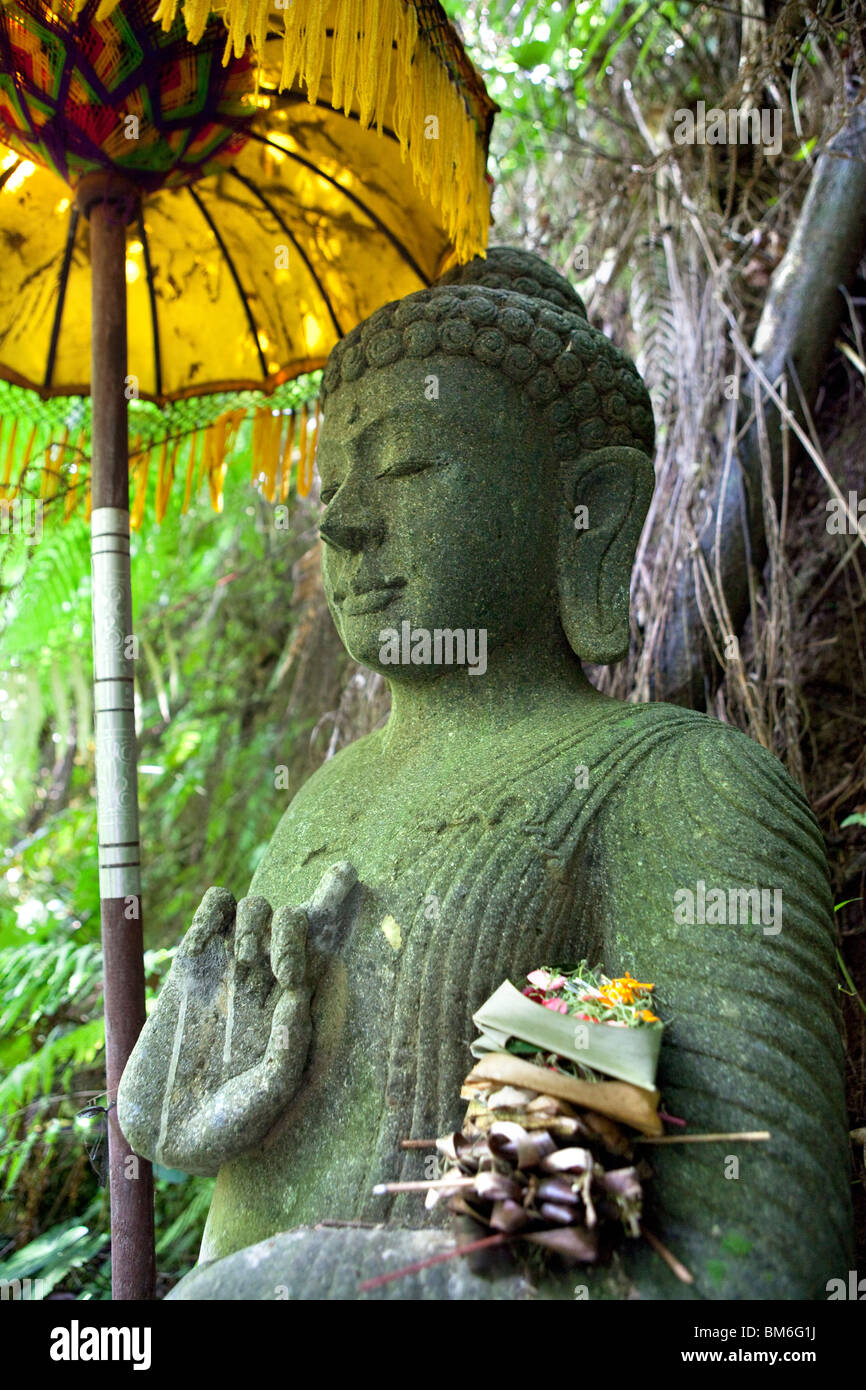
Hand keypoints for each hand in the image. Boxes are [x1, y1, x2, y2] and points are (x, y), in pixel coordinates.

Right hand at [117, 862, 357, 1174]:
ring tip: (249, 961)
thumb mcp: (270, 1098)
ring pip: (255, 905)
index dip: (335, 899)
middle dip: (294, 930)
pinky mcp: (189, 965)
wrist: (167, 1135)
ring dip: (259, 921)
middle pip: (292, 918)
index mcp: (296, 1003)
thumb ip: (289, 1050)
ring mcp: (227, 969)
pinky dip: (217, 909)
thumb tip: (296, 993)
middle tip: (284, 970)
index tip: (346, 872)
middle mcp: (266, 980)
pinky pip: (213, 910)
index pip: (324, 942)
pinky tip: (213, 940)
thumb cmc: (229, 1126)